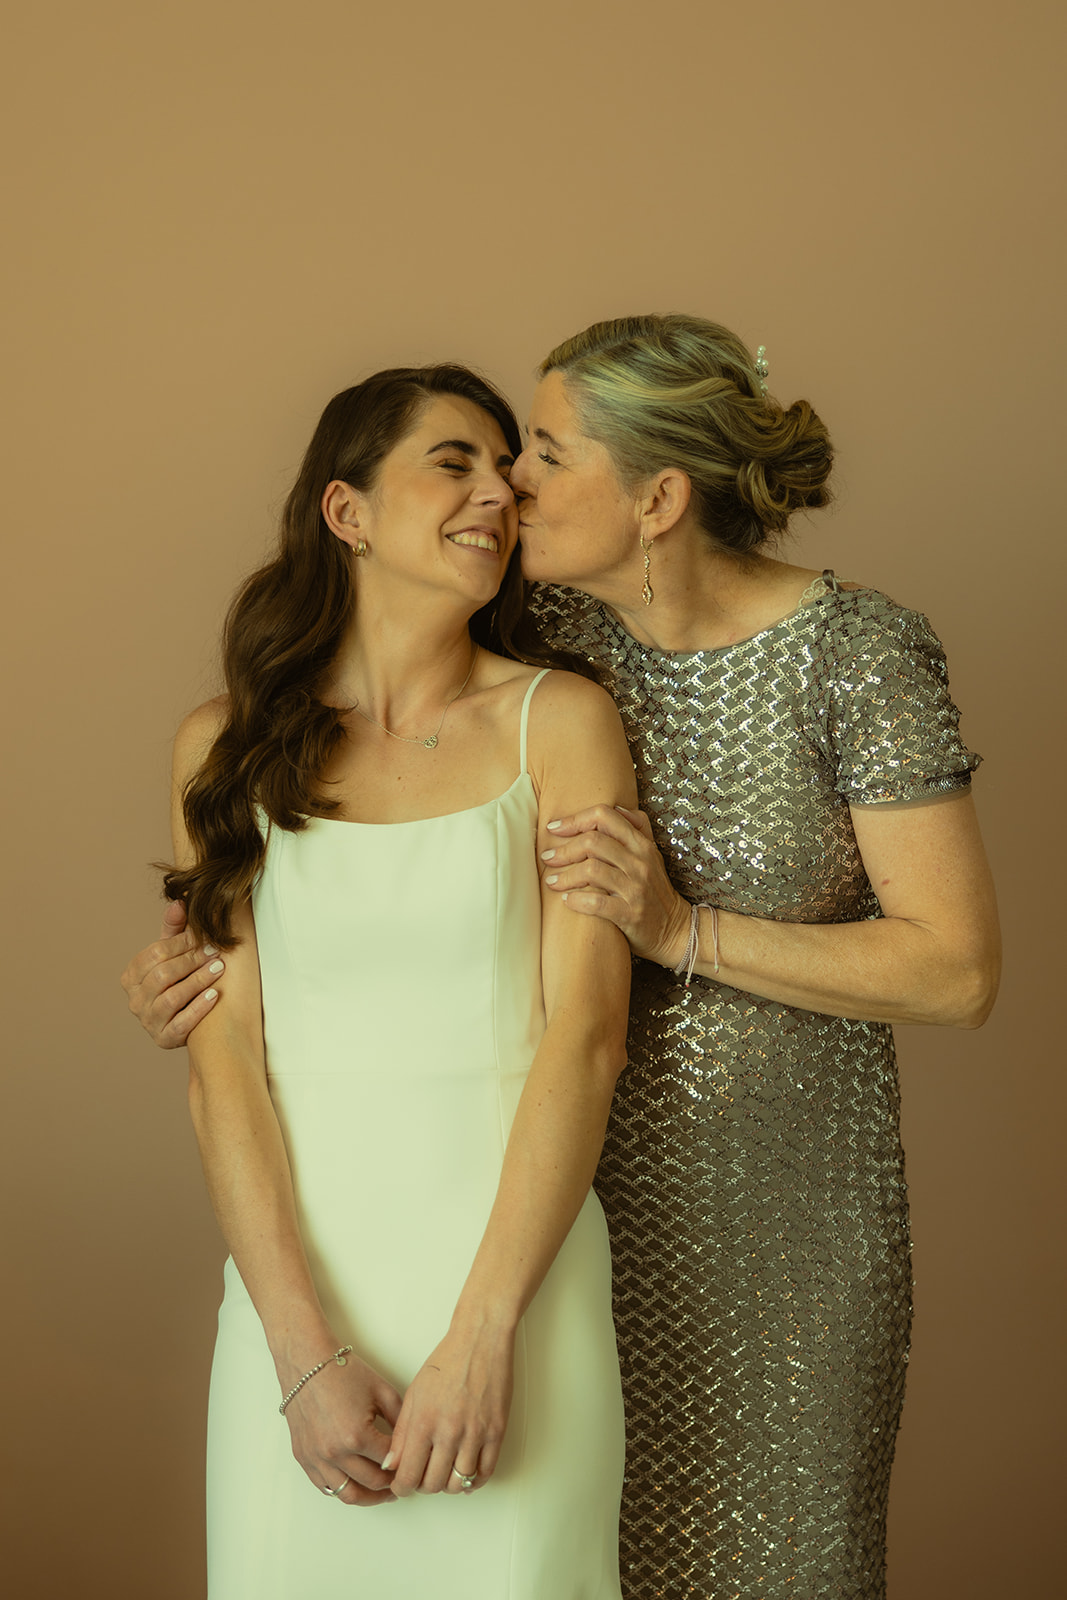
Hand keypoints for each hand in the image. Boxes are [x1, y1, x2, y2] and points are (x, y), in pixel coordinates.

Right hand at [120, 901, 222, 1046]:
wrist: (191, 1017)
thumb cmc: (181, 978)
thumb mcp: (174, 954)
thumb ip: (175, 929)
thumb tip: (179, 902)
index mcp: (132, 977)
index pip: (154, 954)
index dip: (180, 943)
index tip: (203, 937)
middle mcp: (135, 1001)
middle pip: (162, 975)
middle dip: (191, 961)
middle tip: (215, 952)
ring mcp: (148, 1022)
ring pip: (171, 998)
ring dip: (197, 981)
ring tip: (219, 968)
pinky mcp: (164, 1039)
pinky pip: (181, 1024)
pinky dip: (198, 1008)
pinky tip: (215, 995)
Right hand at [283, 1349, 402, 1507]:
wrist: (307, 1362)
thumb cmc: (343, 1372)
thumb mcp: (382, 1391)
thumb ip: (400, 1420)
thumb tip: (411, 1443)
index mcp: (357, 1436)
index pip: (390, 1463)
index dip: (406, 1464)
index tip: (413, 1464)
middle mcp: (335, 1453)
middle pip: (372, 1483)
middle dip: (392, 1484)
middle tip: (403, 1481)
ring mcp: (316, 1458)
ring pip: (348, 1494)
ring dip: (369, 1497)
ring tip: (383, 1491)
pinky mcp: (303, 1457)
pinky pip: (326, 1487)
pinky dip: (343, 1489)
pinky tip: (357, 1482)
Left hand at [385, 1322, 514, 1498]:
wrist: (480, 1340)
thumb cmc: (447, 1361)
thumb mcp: (414, 1393)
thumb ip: (402, 1432)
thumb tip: (393, 1464)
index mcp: (424, 1421)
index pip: (408, 1475)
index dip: (402, 1487)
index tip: (402, 1486)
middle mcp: (449, 1431)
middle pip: (433, 1484)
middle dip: (423, 1486)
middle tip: (422, 1477)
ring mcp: (475, 1433)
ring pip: (458, 1484)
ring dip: (448, 1485)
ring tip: (444, 1473)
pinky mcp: (496, 1432)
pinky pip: (485, 1472)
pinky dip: (473, 1482)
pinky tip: (466, 1475)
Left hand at [540, 804, 691, 967]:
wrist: (676, 929)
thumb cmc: (655, 890)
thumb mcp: (652, 854)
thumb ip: (637, 828)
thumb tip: (616, 808)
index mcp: (641, 844)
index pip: (604, 816)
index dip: (575, 819)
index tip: (554, 828)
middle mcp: (640, 862)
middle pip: (593, 841)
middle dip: (564, 849)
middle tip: (547, 857)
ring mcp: (636, 888)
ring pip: (591, 870)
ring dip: (565, 875)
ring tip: (551, 881)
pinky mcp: (630, 914)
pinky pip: (596, 903)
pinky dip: (577, 901)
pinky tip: (567, 901)